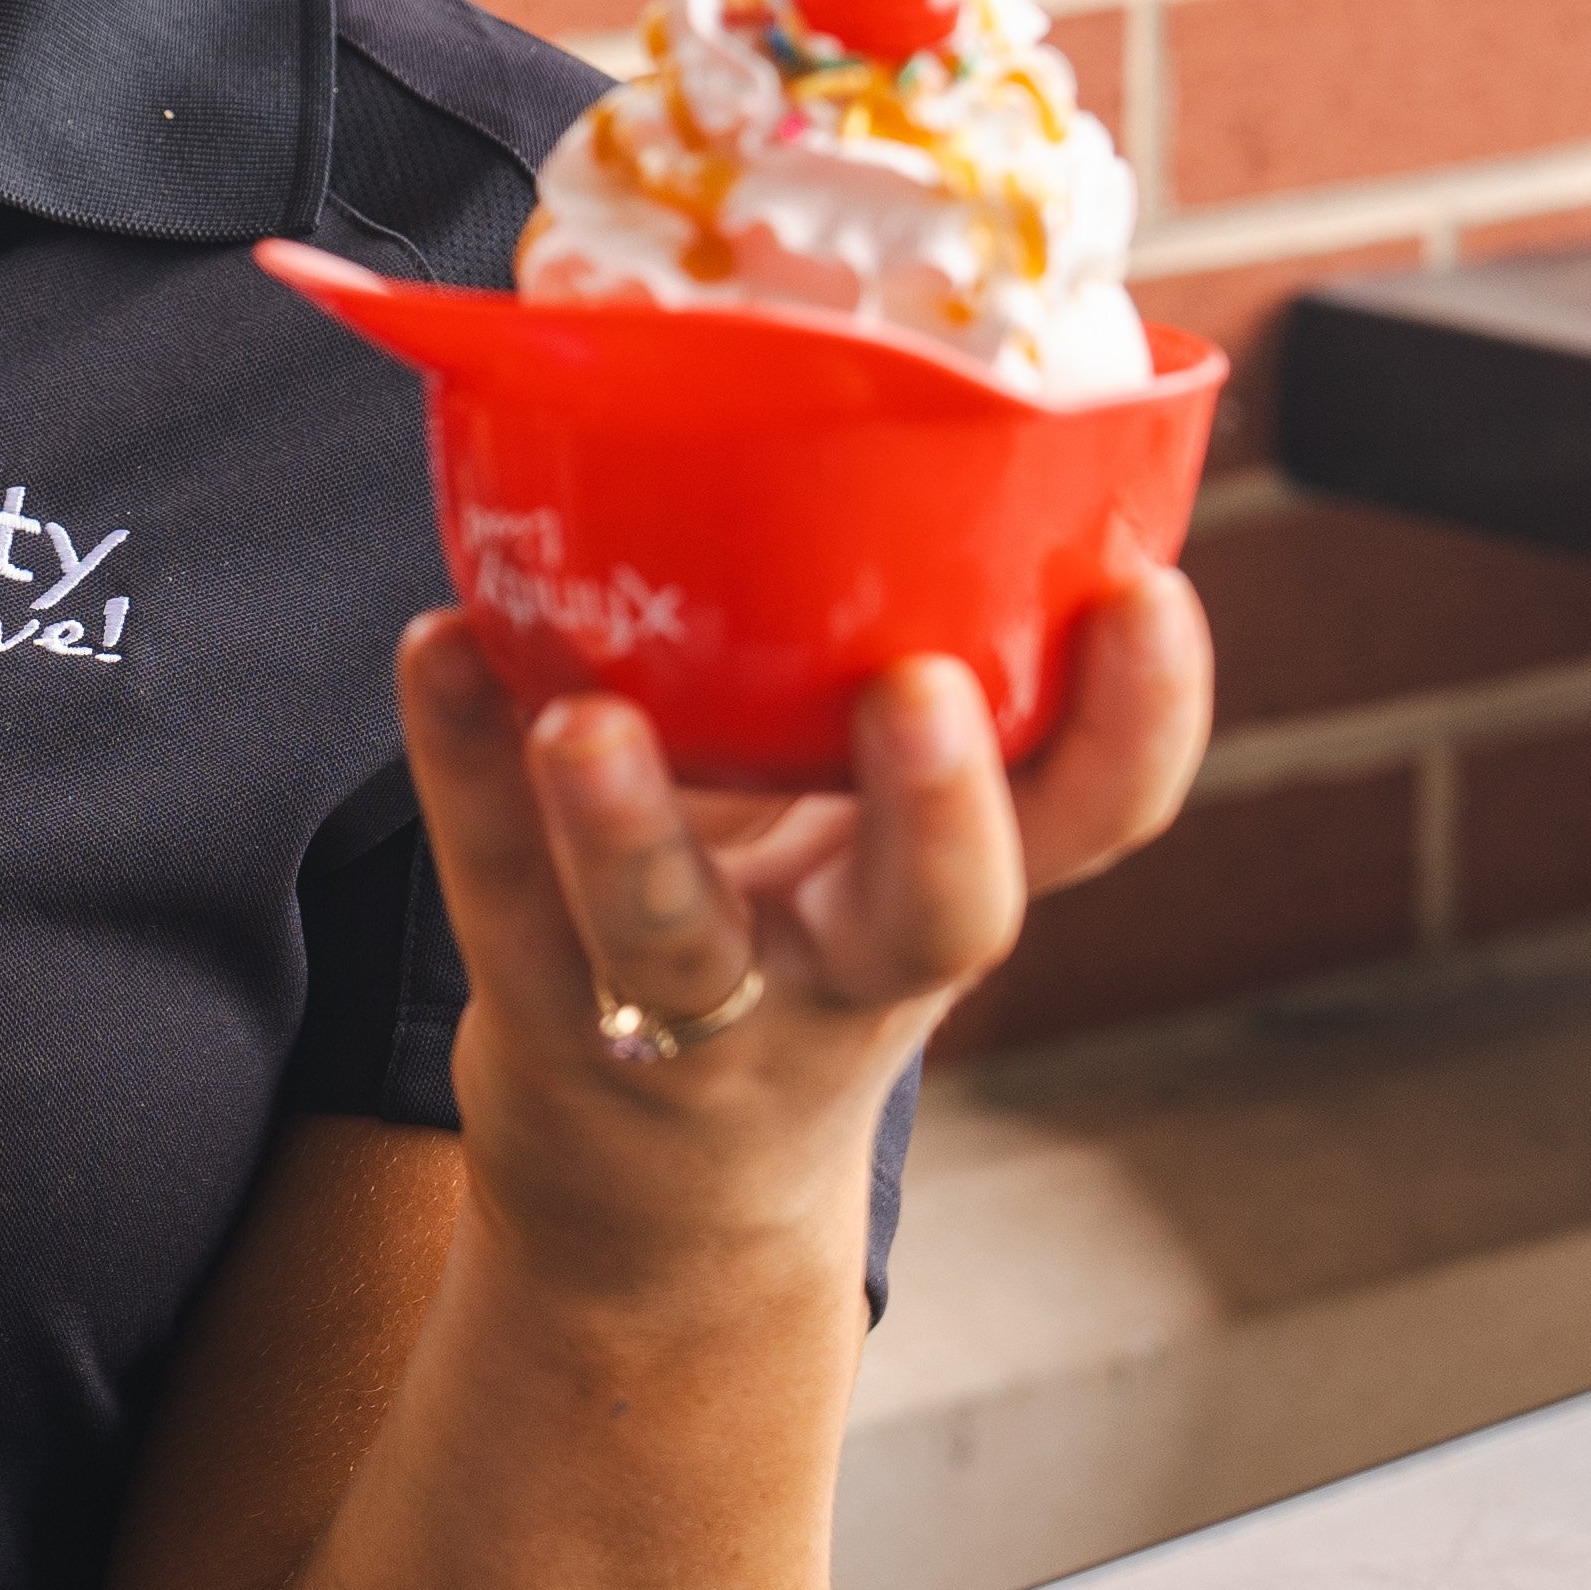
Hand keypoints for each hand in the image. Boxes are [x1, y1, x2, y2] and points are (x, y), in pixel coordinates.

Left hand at [392, 574, 1212, 1314]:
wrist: (655, 1207)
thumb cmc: (780, 948)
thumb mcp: (869, 849)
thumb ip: (890, 674)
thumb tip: (887, 381)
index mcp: (950, 893)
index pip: (1092, 821)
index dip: (1144, 724)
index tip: (1151, 593)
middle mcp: (848, 966)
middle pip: (939, 917)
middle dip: (945, 807)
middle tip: (919, 690)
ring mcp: (693, 1014)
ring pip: (673, 939)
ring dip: (632, 828)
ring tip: (585, 719)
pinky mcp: (546, 1009)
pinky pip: (494, 883)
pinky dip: (462, 756)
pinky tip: (439, 646)